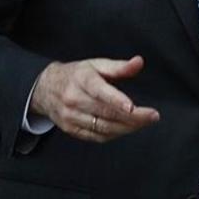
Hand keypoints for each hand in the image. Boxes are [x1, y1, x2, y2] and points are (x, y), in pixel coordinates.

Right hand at [29, 55, 159, 142]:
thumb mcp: (96, 64)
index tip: (133, 107)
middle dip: (133, 117)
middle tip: (153, 116)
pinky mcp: (71, 129)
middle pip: (106, 113)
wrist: (45, 88)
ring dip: (127, 127)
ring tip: (144, 122)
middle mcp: (74, 99)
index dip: (117, 100)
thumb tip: (139, 62)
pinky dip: (115, 134)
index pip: (100, 91)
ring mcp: (70, 117)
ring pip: (103, 127)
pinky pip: (97, 136)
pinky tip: (127, 128)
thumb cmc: (76, 75)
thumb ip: (119, 66)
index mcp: (81, 79)